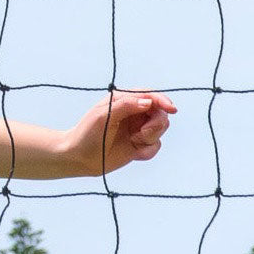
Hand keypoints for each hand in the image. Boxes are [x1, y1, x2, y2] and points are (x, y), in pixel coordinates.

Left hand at [61, 90, 175, 174]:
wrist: (82, 157)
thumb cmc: (88, 133)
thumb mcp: (105, 116)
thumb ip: (126, 106)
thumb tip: (147, 101)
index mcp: (122, 99)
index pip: (148, 95)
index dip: (162, 100)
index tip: (171, 109)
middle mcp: (132, 112)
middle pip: (159, 113)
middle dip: (156, 124)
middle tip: (142, 134)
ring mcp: (137, 128)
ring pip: (160, 129)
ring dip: (150, 138)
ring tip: (134, 142)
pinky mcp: (140, 144)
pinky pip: (156, 146)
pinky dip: (148, 151)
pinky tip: (134, 154)